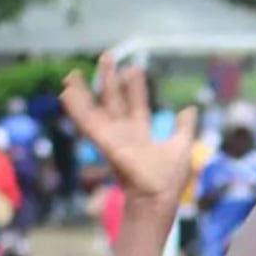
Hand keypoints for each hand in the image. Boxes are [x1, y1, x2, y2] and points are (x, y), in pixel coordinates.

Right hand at [60, 55, 195, 202]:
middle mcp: (124, 134)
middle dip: (109, 79)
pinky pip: (87, 123)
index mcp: (141, 134)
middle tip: (106, 56)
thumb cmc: (169, 180)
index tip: (134, 68)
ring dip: (83, 92)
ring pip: (94, 110)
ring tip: (72, 74)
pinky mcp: (105, 144)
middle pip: (114, 102)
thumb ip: (184, 128)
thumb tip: (190, 108)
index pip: (136, 104)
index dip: (135, 87)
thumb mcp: (181, 146)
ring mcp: (112, 139)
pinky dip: (76, 109)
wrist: (158, 199)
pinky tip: (65, 93)